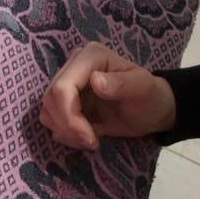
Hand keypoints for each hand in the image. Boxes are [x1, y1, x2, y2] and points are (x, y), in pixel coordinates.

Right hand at [40, 42, 175, 149]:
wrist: (151, 110)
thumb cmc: (149, 96)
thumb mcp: (142, 89)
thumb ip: (121, 84)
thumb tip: (95, 81)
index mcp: (91, 56)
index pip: (62, 86)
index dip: (69, 116)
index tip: (90, 137)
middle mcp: (74, 65)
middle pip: (51, 99)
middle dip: (68, 126)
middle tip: (92, 142)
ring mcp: (68, 83)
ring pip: (48, 110)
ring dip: (65, 131)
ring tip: (91, 139)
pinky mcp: (66, 101)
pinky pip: (52, 119)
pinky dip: (65, 133)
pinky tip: (86, 136)